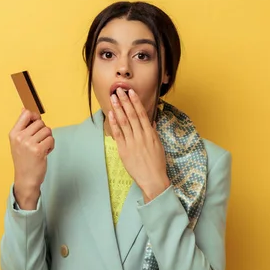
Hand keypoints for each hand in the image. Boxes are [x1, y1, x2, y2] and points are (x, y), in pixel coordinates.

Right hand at [8, 108, 54, 208]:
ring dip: (48, 139)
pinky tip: (45, 152)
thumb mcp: (18, 142)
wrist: (25, 179)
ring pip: (47, 130)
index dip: (35, 116)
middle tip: (39, 142)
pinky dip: (51, 146)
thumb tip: (25, 109)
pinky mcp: (38, 150)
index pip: (26, 113)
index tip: (36, 124)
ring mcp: (29, 144)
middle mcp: (20, 137)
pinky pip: (51, 139)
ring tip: (41, 148)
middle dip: (43, 131)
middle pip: (40, 122)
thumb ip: (23, 126)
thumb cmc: (24, 160)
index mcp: (14, 133)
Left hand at [108, 88, 170, 202]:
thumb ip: (153, 132)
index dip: (135, 102)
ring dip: (118, 108)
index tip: (131, 92)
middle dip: (124, 101)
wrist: (152, 179)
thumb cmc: (157, 163)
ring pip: (124, 122)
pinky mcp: (124, 150)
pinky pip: (118, 134)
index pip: (142, 114)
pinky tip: (111, 114)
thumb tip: (151, 122)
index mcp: (150, 133)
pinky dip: (114, 123)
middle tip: (119, 90)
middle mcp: (141, 136)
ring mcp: (132, 142)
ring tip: (113, 98)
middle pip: (131, 115)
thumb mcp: (158, 145)